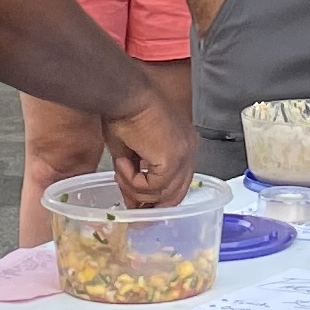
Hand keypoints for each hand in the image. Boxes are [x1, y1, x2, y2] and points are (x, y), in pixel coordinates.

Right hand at [105, 86, 199, 206]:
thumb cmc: (124, 112)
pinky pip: (153, 188)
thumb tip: (133, 205)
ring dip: (135, 189)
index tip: (141, 209)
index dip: (159, 199)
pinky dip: (133, 182)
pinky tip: (123, 165)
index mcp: (183, 145)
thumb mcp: (130, 152)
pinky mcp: (172, 160)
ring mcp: (184, 156)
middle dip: (151, 206)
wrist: (124, 94)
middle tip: (133, 214)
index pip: (178, 183)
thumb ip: (136, 178)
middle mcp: (190, 150)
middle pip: (176, 194)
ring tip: (120, 171)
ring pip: (162, 195)